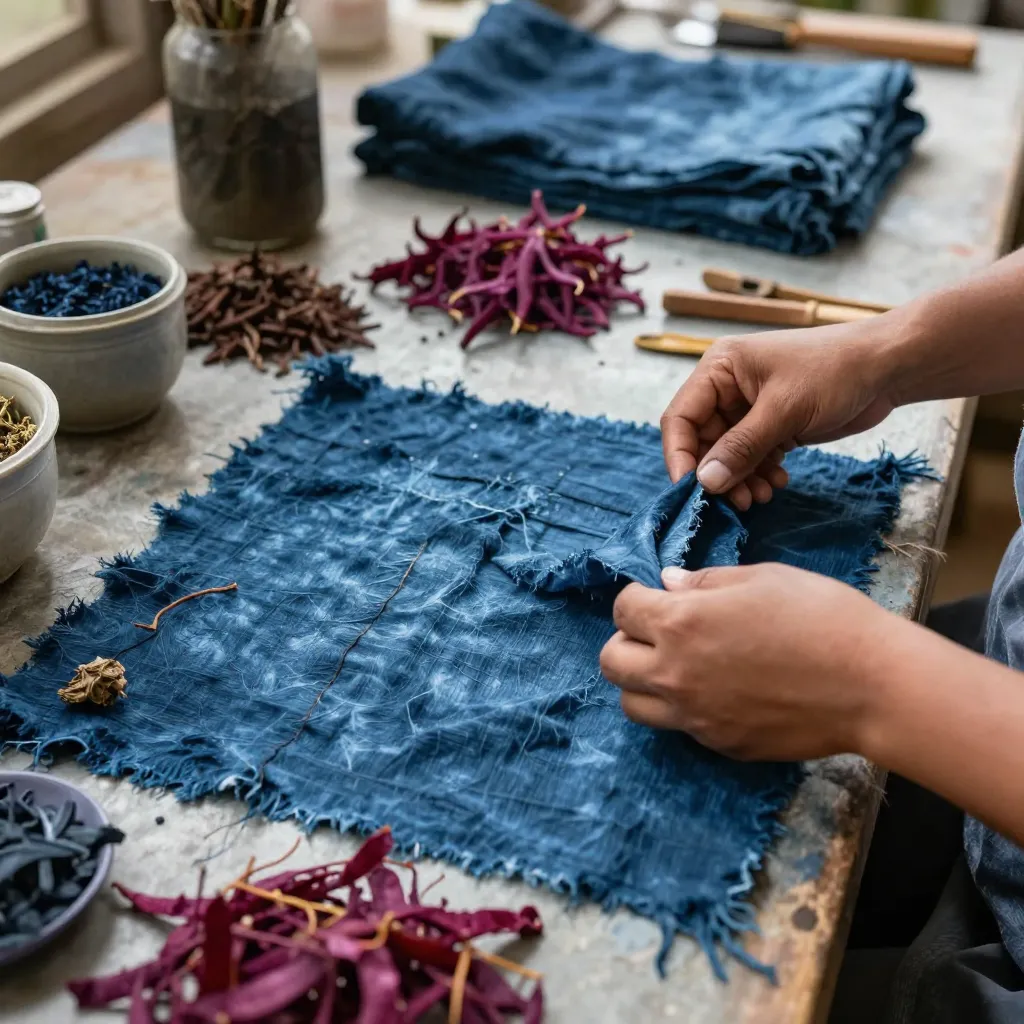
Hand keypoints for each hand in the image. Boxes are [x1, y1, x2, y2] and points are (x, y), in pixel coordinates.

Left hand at [599, 563, 902, 760]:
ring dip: (643, 682)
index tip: (659, 596)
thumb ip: (705, 582)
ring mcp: (695, 716)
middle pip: (611, 662)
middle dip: (626, 641)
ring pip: (632, 705)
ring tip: (678, 666)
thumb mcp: (762, 578)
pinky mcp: (720, 744)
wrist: (873, 684)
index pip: (622, 609)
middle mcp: (675, 673)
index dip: (637, 598)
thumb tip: (670, 583)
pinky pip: (679, 728)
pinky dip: (684, 709)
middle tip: (659, 632)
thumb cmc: (822, 617)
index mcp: (681, 623)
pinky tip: (718, 691)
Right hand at [660, 317, 906, 509]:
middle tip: (737, 501)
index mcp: (719, 370)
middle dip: (718, 473)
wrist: (887, 366)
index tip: (692, 490)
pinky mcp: (771, 425)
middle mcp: (727, 388)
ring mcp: (749, 408)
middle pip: (703, 441)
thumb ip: (742, 447)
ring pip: (727, 455)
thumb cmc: (834, 371)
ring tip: (761, 496)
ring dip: (740, 479)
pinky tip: (777, 483)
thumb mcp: (784, 409)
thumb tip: (705, 482)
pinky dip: (759, 473)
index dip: (680, 455)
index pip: (681, 417)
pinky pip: (751, 457)